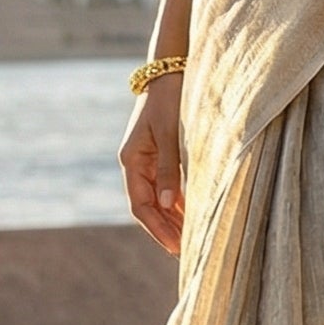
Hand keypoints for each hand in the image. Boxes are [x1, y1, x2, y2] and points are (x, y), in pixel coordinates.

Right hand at [119, 75, 184, 255]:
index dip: (157, 229)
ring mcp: (147, 161)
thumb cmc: (171, 100)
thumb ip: (171, 169)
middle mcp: (136, 164)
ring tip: (190, 240)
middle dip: (166, 230)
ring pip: (158, 199)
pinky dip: (178, 203)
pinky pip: (166, 187)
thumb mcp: (172, 134)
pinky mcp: (160, 156)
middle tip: (186, 252)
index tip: (175, 247)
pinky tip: (192, 216)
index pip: (141, 205)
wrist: (171, 72)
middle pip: (148, 206)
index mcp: (132, 160)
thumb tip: (169, 204)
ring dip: (172, 219)